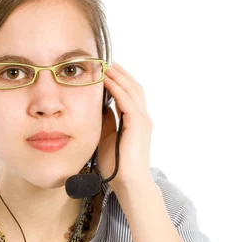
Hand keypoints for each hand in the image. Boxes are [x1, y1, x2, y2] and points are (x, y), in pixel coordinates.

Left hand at [97, 61, 153, 195]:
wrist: (128, 183)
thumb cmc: (116, 165)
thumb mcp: (107, 138)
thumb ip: (106, 122)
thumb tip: (98, 107)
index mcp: (136, 121)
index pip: (129, 93)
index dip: (119, 80)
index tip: (105, 69)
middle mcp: (142, 118)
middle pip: (133, 86)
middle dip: (119, 72)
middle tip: (105, 59)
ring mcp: (142, 120)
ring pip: (131, 89)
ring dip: (118, 75)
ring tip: (105, 63)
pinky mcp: (138, 124)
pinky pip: (127, 100)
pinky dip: (117, 88)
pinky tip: (106, 79)